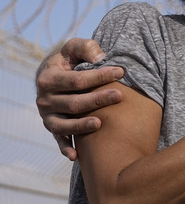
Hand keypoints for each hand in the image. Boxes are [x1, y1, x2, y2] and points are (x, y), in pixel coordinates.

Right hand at [35, 38, 123, 159]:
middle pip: (73, 103)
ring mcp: (47, 116)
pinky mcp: (52, 127)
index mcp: (48, 78)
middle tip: (120, 95)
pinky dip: (65, 148)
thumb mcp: (75, 48)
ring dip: (81, 126)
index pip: (77, 80)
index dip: (99, 76)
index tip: (121, 72)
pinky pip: (58, 140)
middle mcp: (44, 99)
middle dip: (98, 99)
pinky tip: (75, 156)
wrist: (54, 74)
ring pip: (63, 125)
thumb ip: (86, 48)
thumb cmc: (70, 60)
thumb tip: (100, 58)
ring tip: (100, 123)